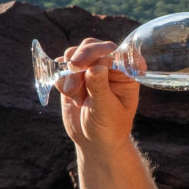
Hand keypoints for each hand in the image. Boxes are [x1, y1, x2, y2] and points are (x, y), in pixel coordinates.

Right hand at [53, 36, 138, 150]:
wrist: (94, 142)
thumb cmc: (109, 128)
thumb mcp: (106, 111)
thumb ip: (100, 88)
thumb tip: (95, 67)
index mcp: (127, 72)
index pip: (117, 51)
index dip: (103, 53)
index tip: (91, 65)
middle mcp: (111, 66)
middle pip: (94, 46)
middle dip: (82, 56)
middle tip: (73, 67)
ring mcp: (91, 69)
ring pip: (75, 53)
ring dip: (70, 71)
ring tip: (73, 94)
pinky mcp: (74, 76)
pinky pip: (62, 67)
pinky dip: (62, 79)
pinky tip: (70, 96)